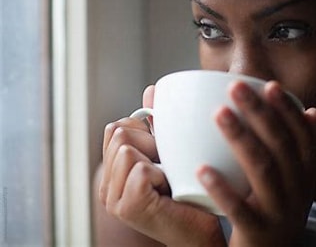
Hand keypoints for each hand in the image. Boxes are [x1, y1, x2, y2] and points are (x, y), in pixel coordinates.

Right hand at [99, 85, 224, 246]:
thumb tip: (152, 90)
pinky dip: (161, 175)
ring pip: (126, 147)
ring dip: (156, 159)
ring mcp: (112, 198)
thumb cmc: (190, 193)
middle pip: (119, 132)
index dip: (144, 132)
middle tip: (167, 167)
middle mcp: (106, 184)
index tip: (162, 153)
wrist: (203, 231)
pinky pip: (141, 169)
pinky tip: (170, 190)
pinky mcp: (127, 207)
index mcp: (113, 169)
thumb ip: (157, 125)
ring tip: (168, 179)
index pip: (116, 127)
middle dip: (150, 142)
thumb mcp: (169, 152)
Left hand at [197, 81, 315, 246]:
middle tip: (234, 87)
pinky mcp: (259, 232)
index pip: (302, 135)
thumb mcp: (294, 179)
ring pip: (263, 170)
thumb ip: (299, 147)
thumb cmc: (277, 208)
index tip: (269, 85)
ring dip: (241, 139)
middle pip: (281, 145)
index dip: (287, 109)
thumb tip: (312, 111)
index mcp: (305, 173)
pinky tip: (202, 168)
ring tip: (219, 114)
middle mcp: (298, 189)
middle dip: (259, 112)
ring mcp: (280, 211)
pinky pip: (240, 210)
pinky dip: (223, 188)